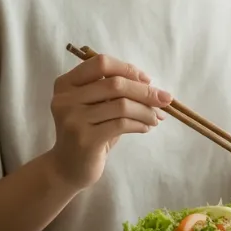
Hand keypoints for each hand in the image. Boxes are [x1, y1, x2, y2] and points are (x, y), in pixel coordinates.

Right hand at [47, 53, 171, 189]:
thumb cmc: (89, 131)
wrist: (68, 168)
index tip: (148, 80)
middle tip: (165, 100)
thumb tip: (152, 85)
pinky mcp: (85, 139)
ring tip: (156, 118)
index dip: (128, 69)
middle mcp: (65, 98)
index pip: (101, 63)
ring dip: (146, 110)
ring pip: (121, 105)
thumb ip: (116, 91)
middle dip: (145, 91)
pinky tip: (146, 127)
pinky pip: (121, 124)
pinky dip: (140, 124)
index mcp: (67, 83)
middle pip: (115, 83)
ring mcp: (73, 119)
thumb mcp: (98, 106)